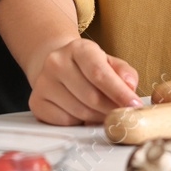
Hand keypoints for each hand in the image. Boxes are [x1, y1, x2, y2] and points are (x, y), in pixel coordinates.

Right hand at [26, 37, 142, 125]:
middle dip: (111, 110)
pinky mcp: (36, 102)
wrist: (57, 64)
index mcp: (78, 48)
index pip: (99, 73)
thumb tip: (130, 86)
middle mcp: (56, 62)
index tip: (134, 105)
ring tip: (104, 114)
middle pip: (90, 96)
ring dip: (97, 118)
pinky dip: (79, 123)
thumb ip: (124, 72)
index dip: (119, 93)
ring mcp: (43, 82)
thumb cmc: (88, 66)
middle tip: (123, 116)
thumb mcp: (109, 62)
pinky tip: (83, 114)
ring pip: (79, 111)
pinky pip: (64, 121)